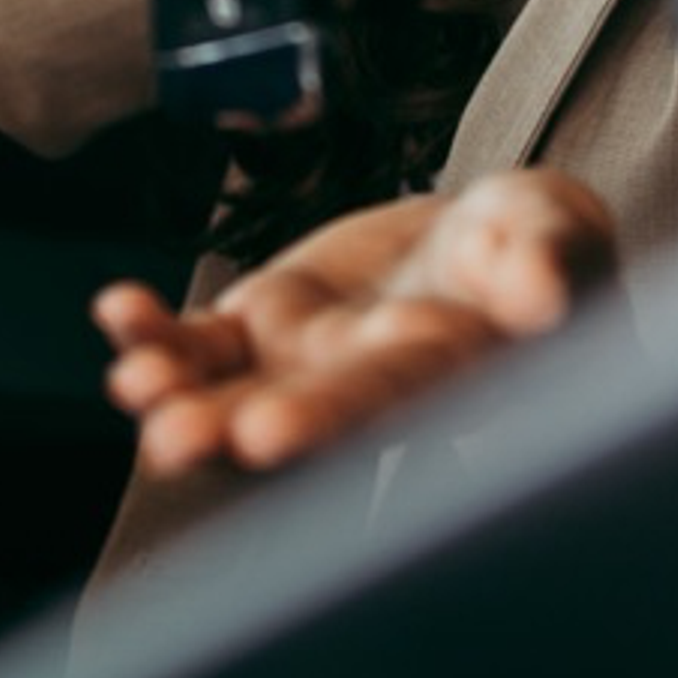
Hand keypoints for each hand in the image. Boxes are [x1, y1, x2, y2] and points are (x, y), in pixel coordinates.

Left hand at [94, 169, 619, 476]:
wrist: (490, 241)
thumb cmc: (539, 247)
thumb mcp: (559, 236)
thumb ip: (553, 262)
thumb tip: (545, 294)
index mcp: (443, 373)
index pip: (383, 402)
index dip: (326, 419)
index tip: (270, 432)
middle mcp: (363, 388)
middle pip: (292, 418)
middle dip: (229, 434)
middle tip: (174, 441)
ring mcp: (305, 365)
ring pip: (232, 394)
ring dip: (178, 396)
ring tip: (134, 383)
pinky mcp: (265, 327)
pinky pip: (200, 343)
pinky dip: (157, 334)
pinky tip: (118, 313)